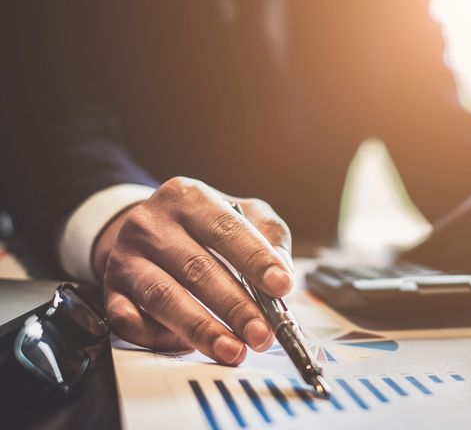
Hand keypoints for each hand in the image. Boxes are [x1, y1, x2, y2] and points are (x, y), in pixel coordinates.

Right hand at [92, 177, 292, 364]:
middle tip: (263, 333)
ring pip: (164, 298)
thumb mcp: (242, 214)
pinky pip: (132, 321)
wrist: (147, 229)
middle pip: (197, 269)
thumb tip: (282, 272)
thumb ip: (269, 236)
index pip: (226, 229)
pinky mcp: (111, 290)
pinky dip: (162, 338)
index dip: (256, 260)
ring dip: (203, 329)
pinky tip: (189, 347)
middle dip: (236, 307)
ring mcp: (127, 257)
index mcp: (188, 197)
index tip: (281, 286)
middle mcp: (151, 224)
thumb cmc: (204, 225)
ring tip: (234, 350)